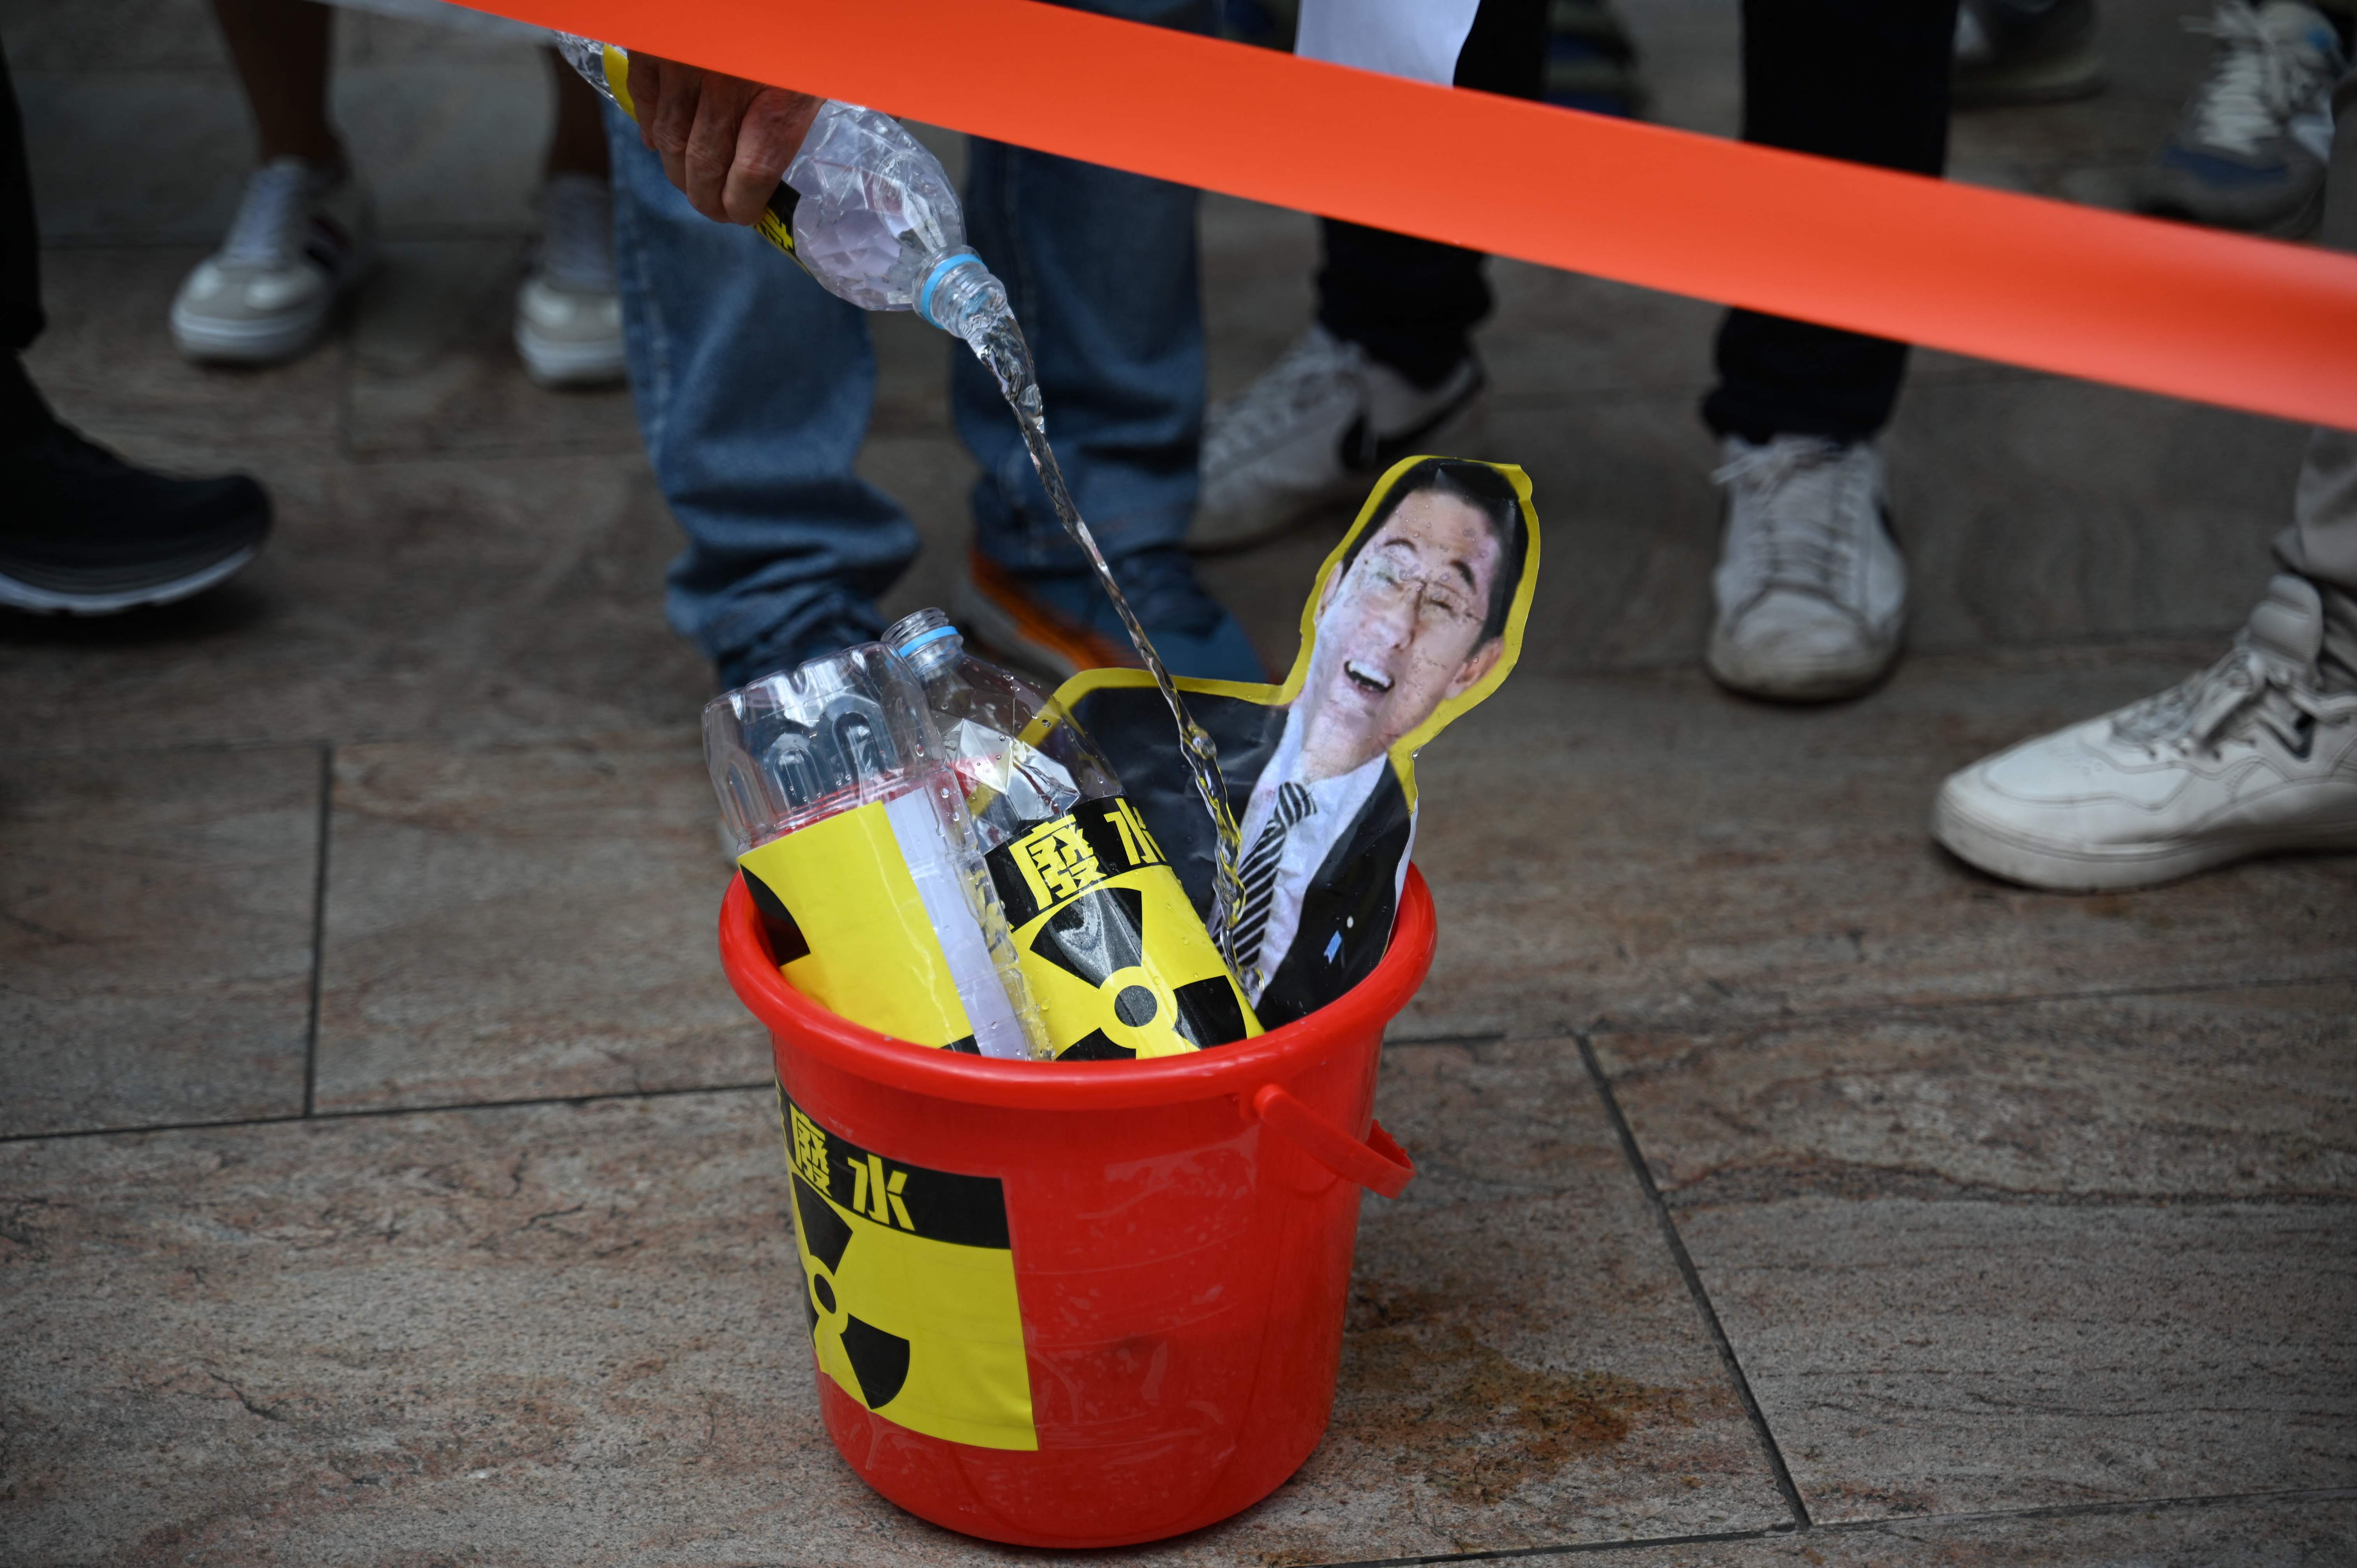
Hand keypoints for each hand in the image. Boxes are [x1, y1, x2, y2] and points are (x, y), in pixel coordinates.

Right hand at [625, 53, 821, 224]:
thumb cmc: (808, 16)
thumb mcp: (832, 61)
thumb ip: (827, 96)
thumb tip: (834, 135)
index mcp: (779, 96)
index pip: (751, 176)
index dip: (742, 205)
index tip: (742, 213)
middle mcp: (727, 88)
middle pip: (704, 165)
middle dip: (706, 197)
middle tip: (712, 208)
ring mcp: (685, 66)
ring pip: (668, 139)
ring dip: (677, 169)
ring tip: (689, 182)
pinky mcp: (655, 45)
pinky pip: (642, 98)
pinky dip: (648, 126)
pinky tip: (657, 143)